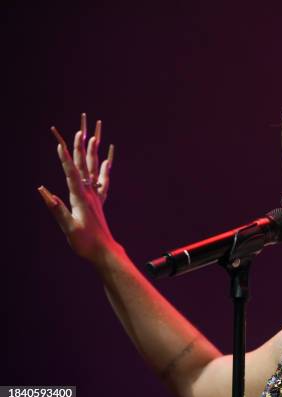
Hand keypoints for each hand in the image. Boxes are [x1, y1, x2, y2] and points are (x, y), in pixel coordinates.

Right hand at [38, 113, 116, 263]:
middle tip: (79, 130)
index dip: (65, 158)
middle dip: (80, 147)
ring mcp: (96, 196)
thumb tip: (45, 192)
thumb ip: (58, 210)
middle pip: (84, 166)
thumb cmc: (85, 243)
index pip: (71, 174)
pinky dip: (104, 168)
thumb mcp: (69, 228)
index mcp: (81, 199)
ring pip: (93, 169)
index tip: (60, 143)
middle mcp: (90, 194)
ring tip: (94, 136)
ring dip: (93, 152)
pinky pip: (102, 180)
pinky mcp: (98, 201)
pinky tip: (106, 159)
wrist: (105, 251)